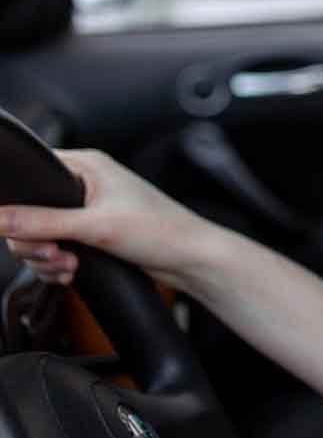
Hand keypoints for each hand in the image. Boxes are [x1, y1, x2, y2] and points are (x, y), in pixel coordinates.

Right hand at [0, 149, 214, 290]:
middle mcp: (85, 183)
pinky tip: (71, 272)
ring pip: (39, 236)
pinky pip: (55, 249)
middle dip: (33, 241)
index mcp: (86, 165)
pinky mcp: (92, 234)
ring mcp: (87, 210)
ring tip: (68, 266)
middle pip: (28, 212)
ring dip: (46, 257)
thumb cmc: (160, 230)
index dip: (16, 203)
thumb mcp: (94, 226)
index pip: (32, 174)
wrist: (190, 259)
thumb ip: (41, 222)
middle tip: (52, 254)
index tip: (20, 229)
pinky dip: (57, 265)